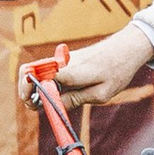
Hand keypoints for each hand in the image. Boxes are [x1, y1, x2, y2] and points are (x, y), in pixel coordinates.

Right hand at [31, 23, 153, 103]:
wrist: (128, 47)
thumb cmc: (118, 70)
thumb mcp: (101, 94)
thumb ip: (76, 99)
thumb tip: (55, 105)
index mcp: (69, 71)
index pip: (35, 77)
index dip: (28, 93)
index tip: (35, 107)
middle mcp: (62, 62)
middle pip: (29, 72)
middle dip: (26, 90)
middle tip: (35, 106)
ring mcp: (63, 60)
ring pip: (38, 71)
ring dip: (35, 87)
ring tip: (45, 102)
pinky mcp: (67, 60)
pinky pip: (49, 71)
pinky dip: (46, 83)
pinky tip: (56, 93)